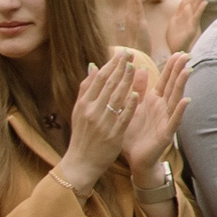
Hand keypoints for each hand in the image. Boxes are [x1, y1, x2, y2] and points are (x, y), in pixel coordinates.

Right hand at [56, 52, 142, 192]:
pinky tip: (137, 94)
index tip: (122, 53)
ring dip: (126, 82)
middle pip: (107, 86)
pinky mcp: (112, 136)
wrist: (80, 163)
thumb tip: (93, 67)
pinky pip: (122, 118)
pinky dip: (129, 106)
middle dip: (120, 68)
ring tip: (135, 67)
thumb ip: (86, 89)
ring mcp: (102, 124)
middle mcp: (91, 112)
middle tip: (130, 54)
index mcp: (83, 104)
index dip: (111, 65)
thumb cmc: (82, 135)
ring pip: (115, 99)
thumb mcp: (79, 111)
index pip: (99, 80)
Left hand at [122, 53, 190, 175]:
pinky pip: (174, 120)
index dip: (171, 67)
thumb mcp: (132, 108)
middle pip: (172, 86)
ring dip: (181, 85)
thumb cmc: (133, 135)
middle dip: (178, 70)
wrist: (135, 159)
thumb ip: (137, 89)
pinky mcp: (166, 133)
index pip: (164, 80)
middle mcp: (162, 108)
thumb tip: (141, 68)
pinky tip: (186, 101)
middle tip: (186, 54)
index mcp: (153, 101)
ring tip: (187, 71)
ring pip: (175, 99)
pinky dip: (180, 110)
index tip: (178, 52)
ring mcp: (166, 120)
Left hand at [167, 0, 210, 55]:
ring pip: (197, 7)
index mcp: (186, 13)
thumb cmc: (176, 36)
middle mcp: (190, 16)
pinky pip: (195, 18)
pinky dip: (199, 10)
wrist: (176, 51)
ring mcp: (192, 22)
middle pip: (197, 0)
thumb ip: (182, 8)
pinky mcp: (191, 29)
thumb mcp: (176, 19)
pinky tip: (204, 3)